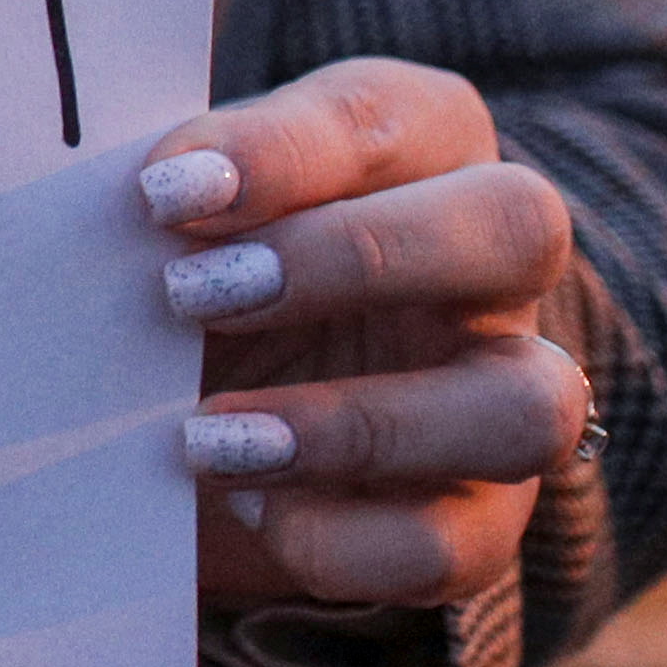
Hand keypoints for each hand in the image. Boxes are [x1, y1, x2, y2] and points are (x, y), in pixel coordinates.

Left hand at [137, 58, 586, 611]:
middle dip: (352, 258)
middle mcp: (491, 273)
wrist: (185, 430)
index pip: (394, 117)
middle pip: (520, 228)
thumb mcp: (172, 222)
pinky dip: (341, 540)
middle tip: (188, 295)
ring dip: (356, 424)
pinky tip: (246, 506)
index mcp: (422, 154)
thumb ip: (165, 196)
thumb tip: (134, 204)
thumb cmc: (186, 278)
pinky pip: (454, 548)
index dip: (284, 151)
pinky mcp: (478, 528)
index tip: (162, 193)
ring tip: (204, 436)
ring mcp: (504, 404)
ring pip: (531, 406)